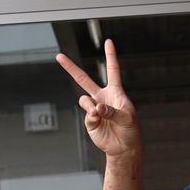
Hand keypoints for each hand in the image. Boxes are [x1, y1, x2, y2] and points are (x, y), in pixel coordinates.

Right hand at [56, 38, 140, 159]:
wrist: (124, 148)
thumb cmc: (131, 131)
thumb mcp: (127, 118)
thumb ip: (112, 111)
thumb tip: (97, 108)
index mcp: (115, 92)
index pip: (112, 70)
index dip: (110, 56)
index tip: (108, 41)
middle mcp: (103, 97)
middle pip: (83, 79)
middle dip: (70, 68)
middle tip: (58, 56)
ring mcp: (94, 108)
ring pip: (84, 99)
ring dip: (91, 106)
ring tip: (100, 115)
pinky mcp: (89, 120)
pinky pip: (87, 113)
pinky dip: (92, 116)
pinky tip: (99, 121)